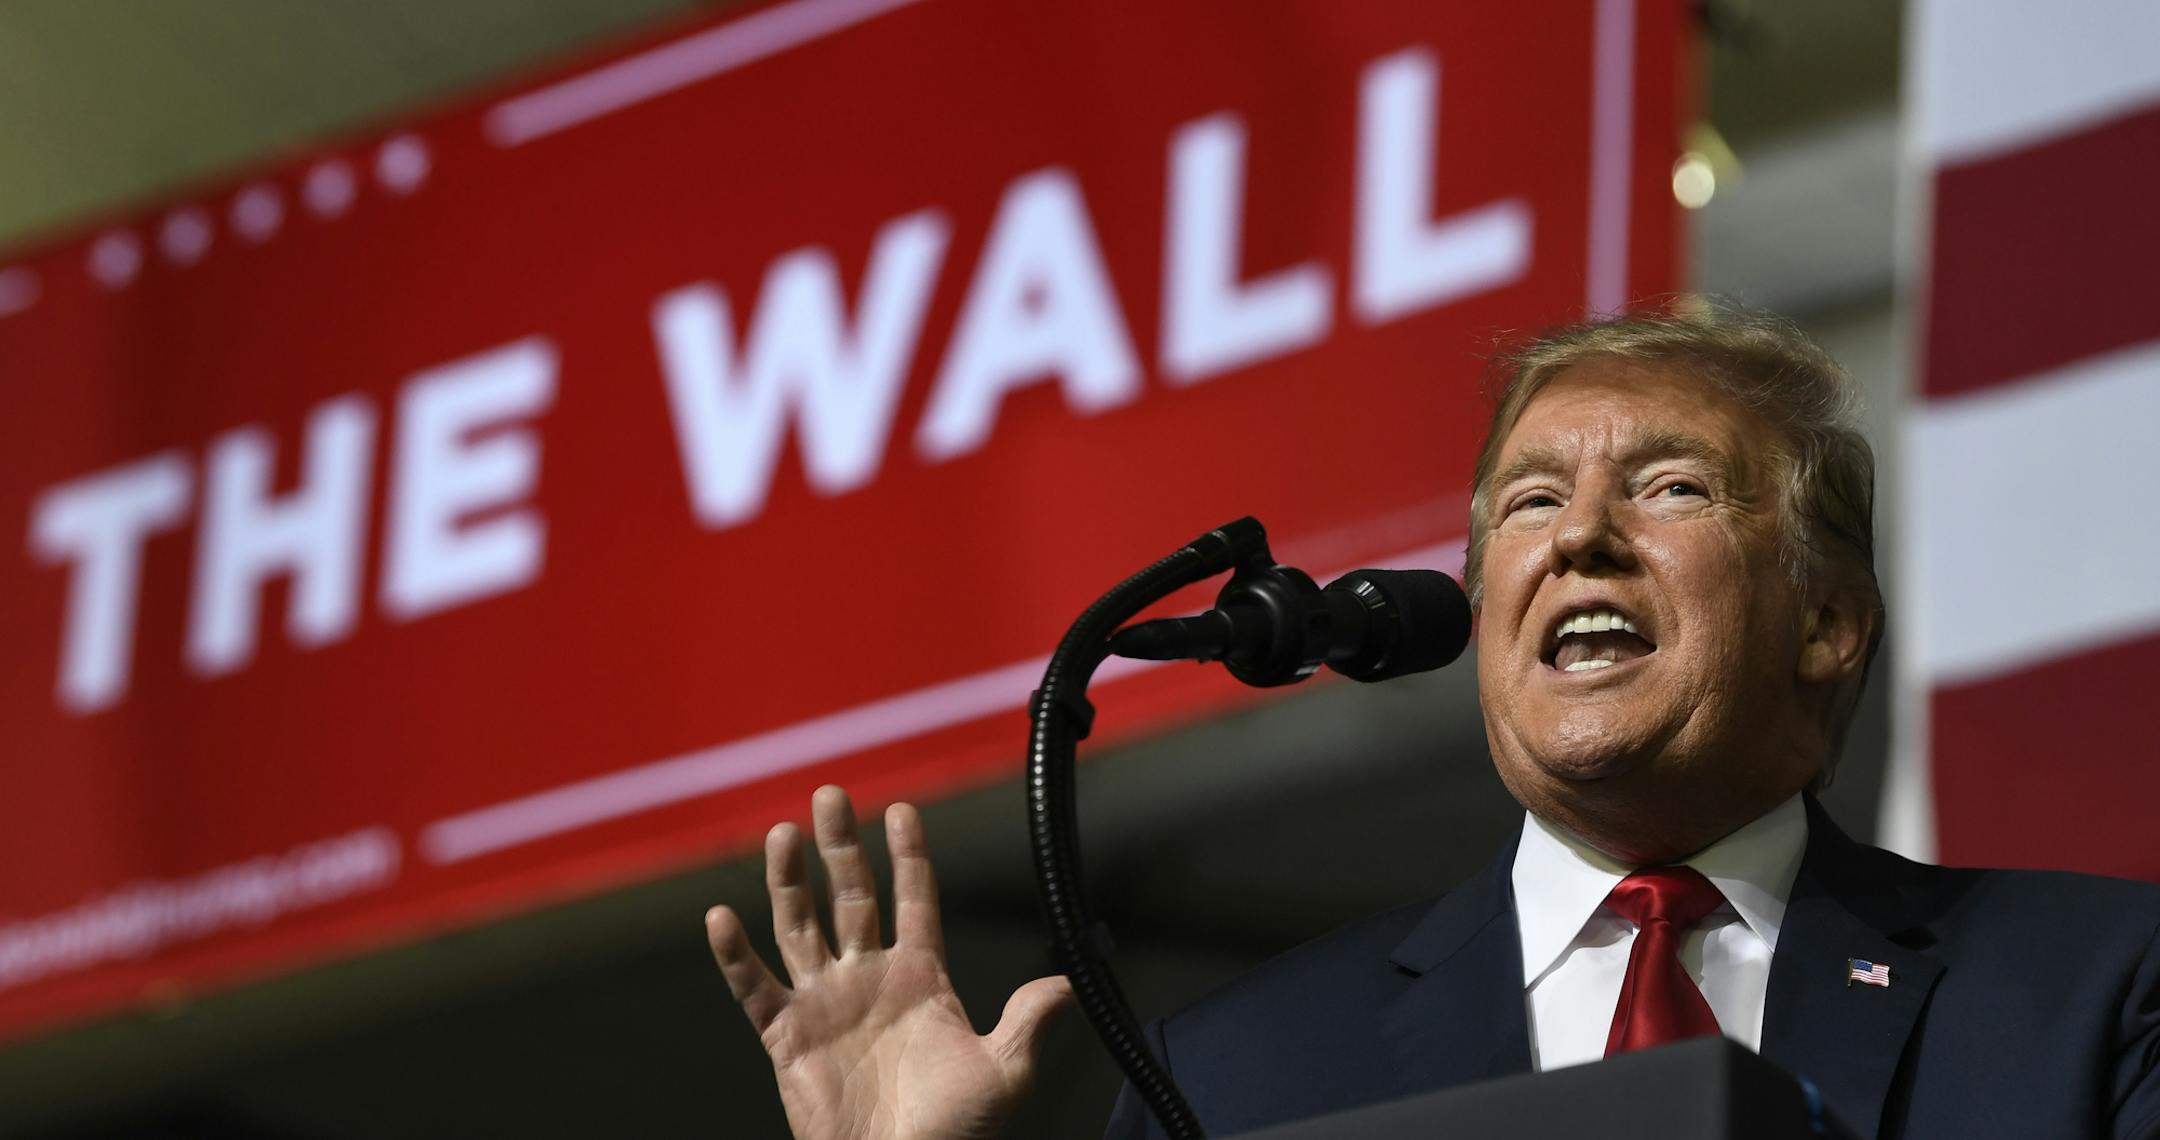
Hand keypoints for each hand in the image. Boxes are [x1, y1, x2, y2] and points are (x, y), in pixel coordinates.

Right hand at [706, 786, 1072, 1139]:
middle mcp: (869, 979)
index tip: (901, 809)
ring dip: (787, 880)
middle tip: (830, 794)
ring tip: (783, 833)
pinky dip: (735, 954)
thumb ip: (1027, 1021)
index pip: (914, 899)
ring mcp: (825, 1003)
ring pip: (799, 925)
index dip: (909, 854)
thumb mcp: (1003, 1073)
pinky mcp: (786, 1036)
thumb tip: (1067, 982)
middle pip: (851, 896)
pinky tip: (721, 916)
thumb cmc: (953, 1133)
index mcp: (921, 978)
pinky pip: (754, 987)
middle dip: (840, 845)